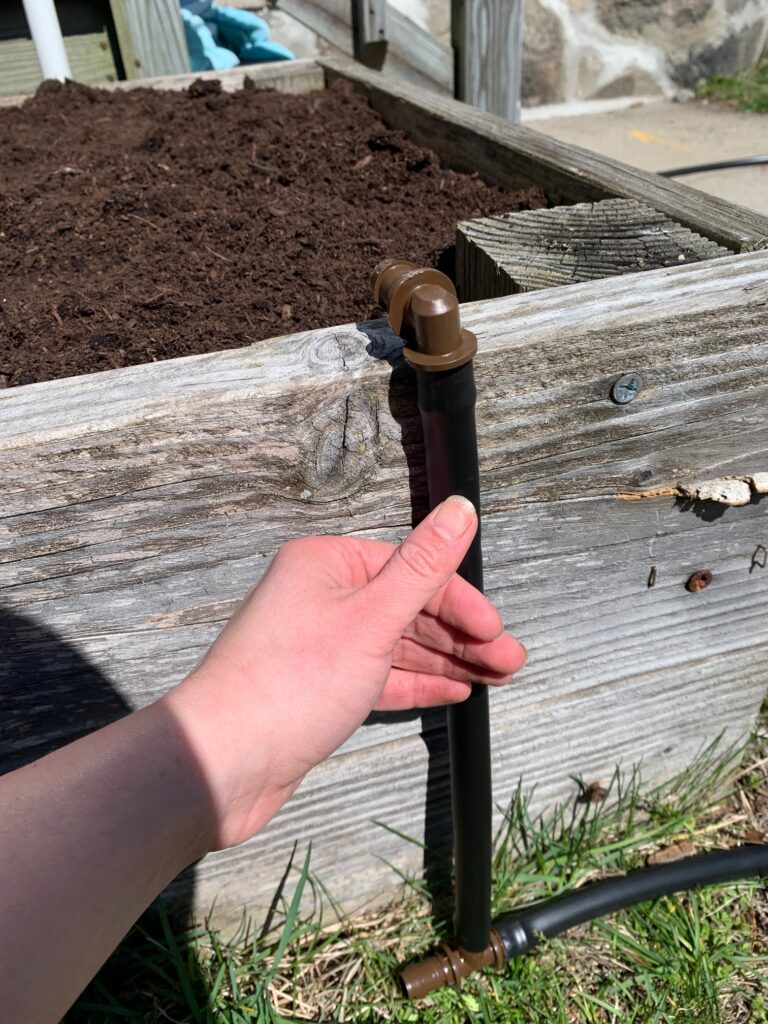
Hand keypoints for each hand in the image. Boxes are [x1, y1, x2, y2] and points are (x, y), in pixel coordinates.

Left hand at [167, 496, 525, 848]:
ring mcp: (318, 644)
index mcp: (326, 564)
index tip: (496, 631)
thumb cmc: (288, 684)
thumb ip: (423, 567)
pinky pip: (377, 675)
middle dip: (460, 635)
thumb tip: (460, 508)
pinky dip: (414, 681)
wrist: (220, 762)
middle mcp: (321, 597)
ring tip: (495, 678)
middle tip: (510, 662)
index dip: (459, 601)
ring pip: (396, 644)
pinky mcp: (318, 688)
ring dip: (446, 660)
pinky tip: (452, 689)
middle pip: (407, 608)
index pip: (411, 571)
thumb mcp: (370, 619)